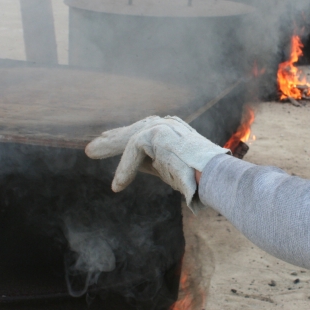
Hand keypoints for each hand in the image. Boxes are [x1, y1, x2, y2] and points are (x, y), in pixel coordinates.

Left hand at [85, 116, 228, 209]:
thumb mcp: (172, 168)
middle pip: (134, 130)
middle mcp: (168, 124)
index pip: (142, 131)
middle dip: (112, 139)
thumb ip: (154, 163)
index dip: (121, 138)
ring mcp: (164, 126)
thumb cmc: (200, 178)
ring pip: (130, 137)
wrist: (217, 178)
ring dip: (110, 147)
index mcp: (173, 130)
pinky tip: (119, 184)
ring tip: (92, 154)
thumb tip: (138, 166)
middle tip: (91, 148)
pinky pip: (134, 149)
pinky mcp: (158, 134)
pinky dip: (125, 168)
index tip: (104, 143)